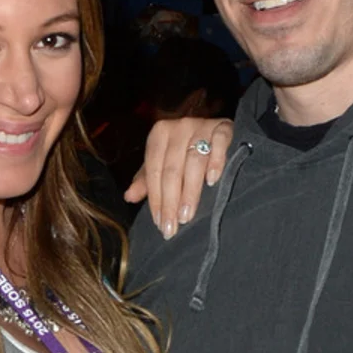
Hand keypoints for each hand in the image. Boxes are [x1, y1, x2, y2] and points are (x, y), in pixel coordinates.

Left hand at [124, 116, 232, 238]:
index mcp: (160, 134)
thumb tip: (128, 197)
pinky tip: (212, 180)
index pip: (154, 170)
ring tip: (187, 215)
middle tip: (172, 227)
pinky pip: (219, 143)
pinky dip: (215, 162)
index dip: (155, 198)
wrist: (219, 130)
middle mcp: (179, 127)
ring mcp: (202, 125)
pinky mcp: (224, 127)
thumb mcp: (163, 163)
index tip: (159, 223)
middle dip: (170, 201)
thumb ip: (147, 179)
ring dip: (190, 191)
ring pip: (194, 161)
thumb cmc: (186, 150)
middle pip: (172, 169)